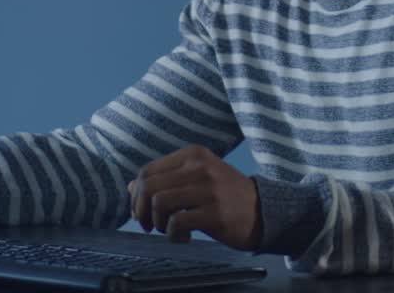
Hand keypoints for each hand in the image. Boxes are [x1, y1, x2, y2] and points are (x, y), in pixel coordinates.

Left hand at [127, 145, 260, 249]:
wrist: (263, 211)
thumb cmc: (224, 196)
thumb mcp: (196, 179)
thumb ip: (165, 179)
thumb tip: (131, 187)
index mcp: (193, 154)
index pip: (147, 171)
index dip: (137, 196)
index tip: (142, 213)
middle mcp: (199, 167)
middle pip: (149, 187)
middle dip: (141, 211)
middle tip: (150, 226)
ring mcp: (208, 189)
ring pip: (159, 203)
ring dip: (158, 223)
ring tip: (170, 230)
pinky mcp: (215, 212)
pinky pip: (177, 223)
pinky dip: (173, 235)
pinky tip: (184, 237)